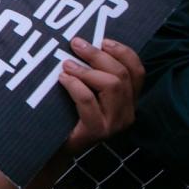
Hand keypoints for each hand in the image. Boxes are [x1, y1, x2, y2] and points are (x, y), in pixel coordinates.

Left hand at [58, 37, 144, 154]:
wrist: (50, 147)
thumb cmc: (66, 113)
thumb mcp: (85, 90)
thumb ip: (91, 72)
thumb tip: (81, 40)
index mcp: (129, 100)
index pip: (138, 72)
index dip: (123, 52)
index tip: (103, 40)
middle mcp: (127, 112)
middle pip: (122, 75)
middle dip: (99, 55)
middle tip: (76, 43)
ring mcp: (114, 124)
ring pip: (111, 85)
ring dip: (86, 70)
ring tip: (66, 64)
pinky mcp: (97, 131)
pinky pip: (89, 100)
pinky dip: (75, 85)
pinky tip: (62, 79)